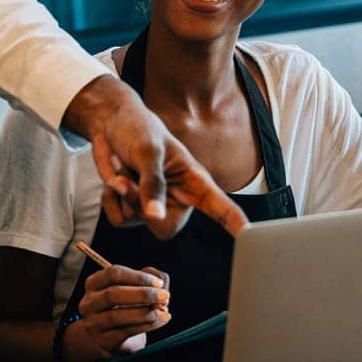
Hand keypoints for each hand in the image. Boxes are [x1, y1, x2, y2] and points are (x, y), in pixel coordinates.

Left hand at [63, 76, 247, 239]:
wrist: (111, 124)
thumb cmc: (138, 129)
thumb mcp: (148, 151)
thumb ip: (153, 184)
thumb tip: (155, 216)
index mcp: (193, 181)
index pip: (220, 207)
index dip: (234, 223)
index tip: (250, 237)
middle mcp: (176, 198)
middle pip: (164, 228)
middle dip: (143, 209)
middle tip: (132, 182)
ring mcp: (153, 205)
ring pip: (136, 222)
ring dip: (123, 196)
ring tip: (124, 170)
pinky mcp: (132, 207)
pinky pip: (119, 219)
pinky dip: (111, 200)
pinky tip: (114, 180)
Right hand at [64, 264, 170, 361]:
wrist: (113, 335)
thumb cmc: (125, 306)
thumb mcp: (133, 289)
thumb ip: (149, 280)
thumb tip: (160, 281)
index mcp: (94, 283)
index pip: (113, 274)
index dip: (138, 277)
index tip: (158, 283)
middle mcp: (90, 303)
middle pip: (113, 294)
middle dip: (143, 294)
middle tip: (164, 296)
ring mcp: (94, 323)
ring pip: (117, 316)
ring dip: (145, 312)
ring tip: (163, 310)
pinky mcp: (104, 340)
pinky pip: (125, 332)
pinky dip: (147, 325)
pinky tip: (161, 320)